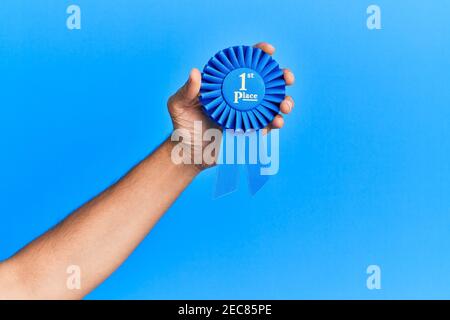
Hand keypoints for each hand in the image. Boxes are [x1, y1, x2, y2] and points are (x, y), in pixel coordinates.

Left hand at [167, 42, 295, 168]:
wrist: (189, 154)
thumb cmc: (182, 126)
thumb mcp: (178, 106)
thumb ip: (186, 91)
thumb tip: (195, 72)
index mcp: (224, 84)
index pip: (243, 63)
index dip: (259, 54)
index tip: (270, 51)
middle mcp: (238, 96)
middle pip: (265, 82)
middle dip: (281, 77)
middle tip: (287, 79)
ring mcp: (246, 114)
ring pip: (272, 104)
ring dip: (284, 102)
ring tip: (284, 107)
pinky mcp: (250, 131)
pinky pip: (267, 125)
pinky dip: (273, 124)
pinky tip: (272, 125)